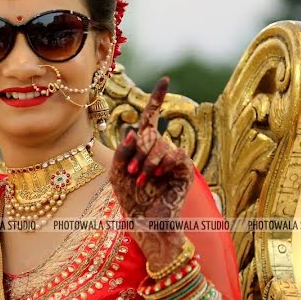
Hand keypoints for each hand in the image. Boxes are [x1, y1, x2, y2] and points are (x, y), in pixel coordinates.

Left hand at [109, 76, 194, 272]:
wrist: (145, 221)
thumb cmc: (129, 198)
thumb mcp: (116, 173)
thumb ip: (121, 150)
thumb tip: (133, 130)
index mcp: (144, 146)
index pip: (151, 117)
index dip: (157, 98)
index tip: (165, 79)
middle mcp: (161, 148)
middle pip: (149, 134)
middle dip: (137, 152)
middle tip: (132, 173)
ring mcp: (174, 158)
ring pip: (161, 144)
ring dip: (147, 163)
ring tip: (143, 180)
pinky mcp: (184, 170)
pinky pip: (177, 155)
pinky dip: (163, 165)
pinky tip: (158, 178)